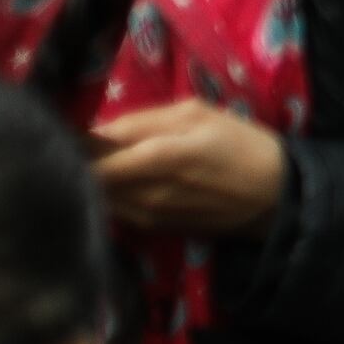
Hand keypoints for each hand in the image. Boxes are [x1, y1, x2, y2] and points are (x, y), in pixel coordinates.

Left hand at [87, 100, 290, 236]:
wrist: (275, 197)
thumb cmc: (240, 144)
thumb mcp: (197, 113)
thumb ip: (142, 121)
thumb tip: (96, 131)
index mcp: (155, 157)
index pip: (89, 155)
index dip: (72, 142)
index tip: (69, 128)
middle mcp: (143, 193)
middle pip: (88, 179)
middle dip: (80, 160)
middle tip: (83, 142)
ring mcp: (145, 217)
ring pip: (99, 196)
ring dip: (94, 179)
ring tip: (104, 159)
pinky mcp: (151, 230)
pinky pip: (115, 209)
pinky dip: (111, 194)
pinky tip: (125, 180)